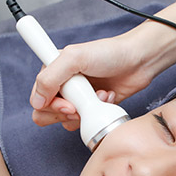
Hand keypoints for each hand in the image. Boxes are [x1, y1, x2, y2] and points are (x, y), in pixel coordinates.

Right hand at [29, 33, 155, 128]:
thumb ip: (50, 78)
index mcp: (53, 71)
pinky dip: (98, 113)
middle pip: (48, 113)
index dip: (51, 106)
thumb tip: (36, 101)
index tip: (69, 105)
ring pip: (67, 120)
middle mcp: (63, 85)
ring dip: (84, 112)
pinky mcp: (93, 107)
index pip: (38, 98)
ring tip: (99, 96)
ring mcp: (78, 97)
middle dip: (67, 113)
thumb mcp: (75, 58)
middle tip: (82, 106)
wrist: (139, 60)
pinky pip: (86, 122)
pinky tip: (107, 97)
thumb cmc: (109, 53)